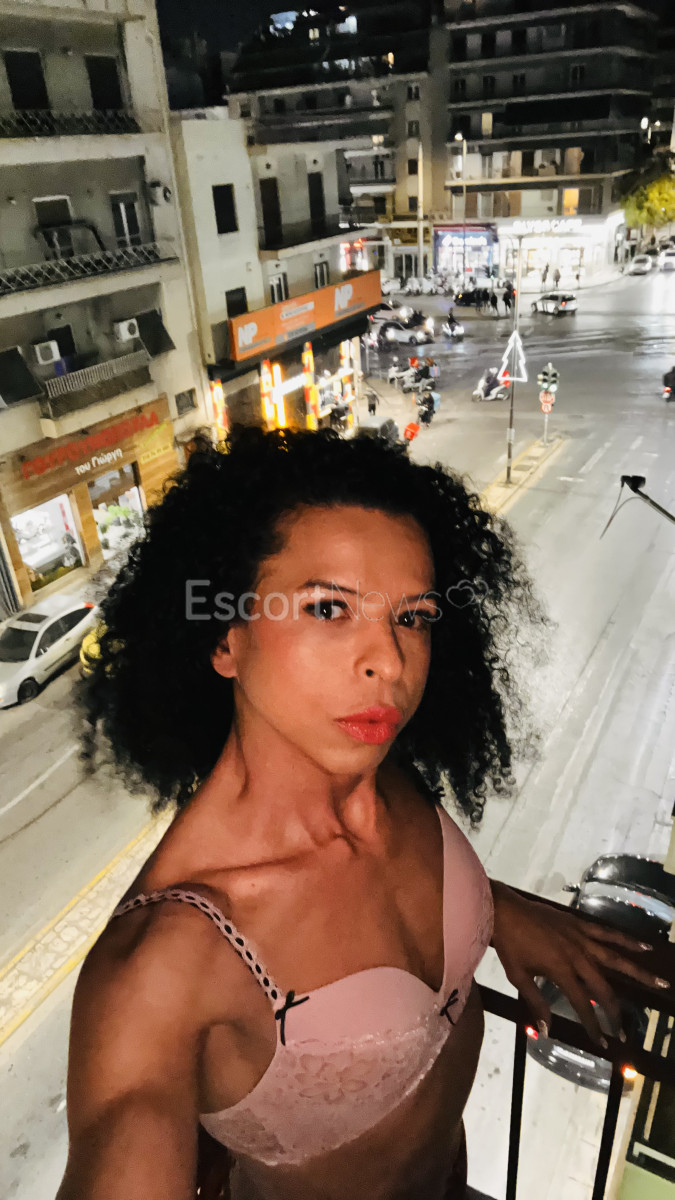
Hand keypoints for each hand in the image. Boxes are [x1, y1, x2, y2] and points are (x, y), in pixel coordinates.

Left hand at [489, 880, 669, 1045]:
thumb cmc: (509, 945)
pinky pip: (608, 933)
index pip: (583, 1004)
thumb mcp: (518, 977)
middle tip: (623, 1031)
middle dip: (615, 1011)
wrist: (504, 911)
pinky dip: (626, 939)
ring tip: (661, 982)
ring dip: (639, 972)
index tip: (602, 1041)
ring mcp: (582, 938)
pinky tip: (644, 946)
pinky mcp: (581, 924)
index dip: (593, 1025)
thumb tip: (547, 1030)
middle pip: (604, 987)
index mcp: (562, 971)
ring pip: (616, 958)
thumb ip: (536, 1002)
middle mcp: (577, 956)